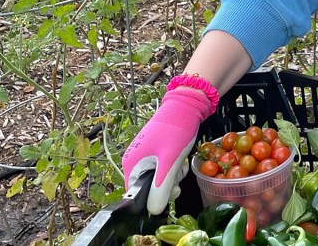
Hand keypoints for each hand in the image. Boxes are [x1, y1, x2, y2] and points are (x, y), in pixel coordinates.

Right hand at [121, 87, 214, 214]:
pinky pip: (163, 168)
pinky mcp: (155, 151)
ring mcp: (145, 155)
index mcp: (131, 164)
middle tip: (178, 174)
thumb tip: (154, 211)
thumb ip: (161, 188)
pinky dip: (173, 167)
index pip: (136, 194)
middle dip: (167, 184)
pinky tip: (180, 158)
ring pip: (159, 178)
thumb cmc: (176, 131)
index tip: (170, 191)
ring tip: (180, 162)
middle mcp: (134, 161)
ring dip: (173, 175)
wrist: (186, 105)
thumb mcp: (169, 162)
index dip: (153, 198)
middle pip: (149, 187)